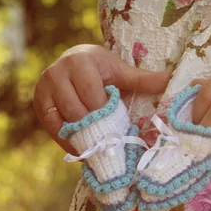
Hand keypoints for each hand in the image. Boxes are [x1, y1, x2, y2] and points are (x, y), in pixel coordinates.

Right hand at [33, 44, 171, 154]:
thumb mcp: (120, 71)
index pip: (92, 95)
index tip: (116, 123)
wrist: (70, 61)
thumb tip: (170, 80)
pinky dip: (69, 141)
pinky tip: (83, 150)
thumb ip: (142, 79)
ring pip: (65, 121)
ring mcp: (44, 89)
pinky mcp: (39, 105)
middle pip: (77, 110)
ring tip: (99, 147)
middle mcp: (56, 73)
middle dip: (95, 126)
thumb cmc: (100, 68)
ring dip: (82, 135)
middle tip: (109, 140)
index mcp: (79, 62)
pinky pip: (54, 129)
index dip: (105, 111)